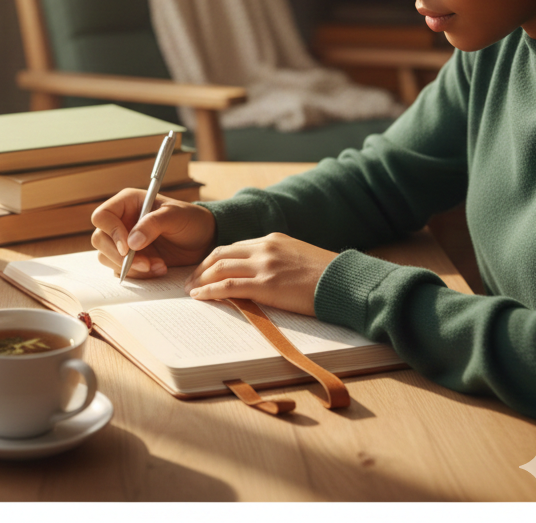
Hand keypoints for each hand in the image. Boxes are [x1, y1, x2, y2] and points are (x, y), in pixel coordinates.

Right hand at [90, 188, 216, 277]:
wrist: (203, 240)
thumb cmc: (190, 220)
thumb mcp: (175, 216)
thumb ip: (153, 224)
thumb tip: (131, 242)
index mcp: (127, 203)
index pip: (102, 216)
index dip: (111, 232)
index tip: (128, 247)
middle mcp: (121, 221)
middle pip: (100, 240)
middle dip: (120, 256)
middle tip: (145, 263)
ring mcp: (124, 241)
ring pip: (107, 257)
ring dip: (131, 267)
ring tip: (158, 266)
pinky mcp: (131, 259)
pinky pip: (121, 270)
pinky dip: (138, 275)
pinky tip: (159, 269)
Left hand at [185, 233, 337, 315]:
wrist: (346, 282)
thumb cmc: (327, 277)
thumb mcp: (298, 258)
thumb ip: (277, 261)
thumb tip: (260, 276)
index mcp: (272, 239)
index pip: (233, 246)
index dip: (214, 259)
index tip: (203, 270)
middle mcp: (265, 248)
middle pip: (220, 254)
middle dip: (201, 268)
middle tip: (189, 281)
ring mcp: (265, 265)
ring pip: (220, 267)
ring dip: (201, 280)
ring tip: (190, 291)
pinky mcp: (266, 284)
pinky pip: (229, 285)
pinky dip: (210, 290)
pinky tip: (201, 297)